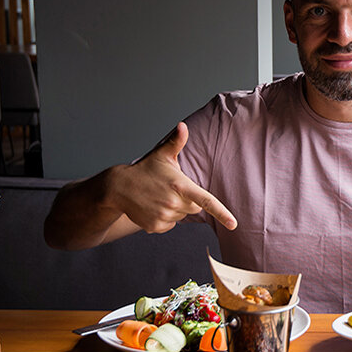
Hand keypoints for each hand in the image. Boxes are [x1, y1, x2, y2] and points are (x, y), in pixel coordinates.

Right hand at [107, 122, 236, 232]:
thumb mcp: (162, 155)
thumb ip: (176, 141)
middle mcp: (173, 202)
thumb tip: (183, 125)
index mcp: (180, 185)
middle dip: (188, 200)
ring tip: (160, 197)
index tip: (233, 224)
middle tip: (172, 189)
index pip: (206, 201)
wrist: (118, 187)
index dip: (221, 213)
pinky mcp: (155, 226)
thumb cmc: (145, 169)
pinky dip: (165, 218)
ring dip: (175, 209)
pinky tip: (153, 206)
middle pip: (195, 208)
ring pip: (181, 216)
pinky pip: (169, 224)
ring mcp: (164, 215)